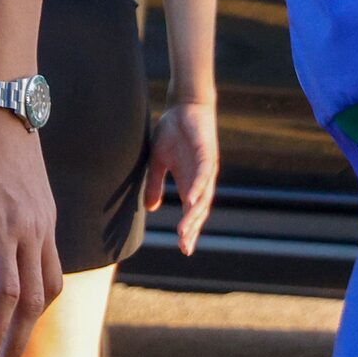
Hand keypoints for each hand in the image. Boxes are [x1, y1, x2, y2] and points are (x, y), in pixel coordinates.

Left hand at [0, 103, 61, 356]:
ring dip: (34, 321)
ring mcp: (45, 224)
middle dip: (19, 340)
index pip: (9, 294)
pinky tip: (25, 306)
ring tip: (14, 345)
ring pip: (50, 286)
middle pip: (34, 301)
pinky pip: (53, 266)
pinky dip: (42, 294)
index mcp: (0, 227)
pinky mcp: (48, 218)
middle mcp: (30, 231)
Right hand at [142, 101, 218, 254]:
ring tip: (186, 230)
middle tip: (185, 246)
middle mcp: (200, 180)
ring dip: (195, 214)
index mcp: (189, 183)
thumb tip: (151, 209)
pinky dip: (198, 189)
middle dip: (192, 229)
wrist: (184, 107)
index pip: (192, 212)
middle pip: (199, 211)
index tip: (184, 249)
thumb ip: (155, 184)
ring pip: (203, 197)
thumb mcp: (158, 162)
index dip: (190, 230)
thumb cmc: (173, 133)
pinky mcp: (206, 155)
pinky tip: (192, 201)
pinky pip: (203, 175)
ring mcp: (205, 169)